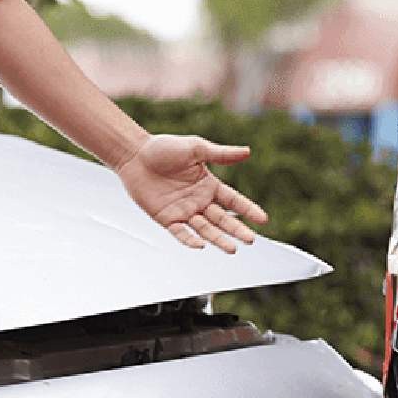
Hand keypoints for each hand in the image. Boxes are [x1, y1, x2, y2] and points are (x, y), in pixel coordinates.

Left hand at [114, 134, 267, 253]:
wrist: (134, 155)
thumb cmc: (164, 148)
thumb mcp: (196, 149)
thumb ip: (221, 154)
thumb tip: (247, 152)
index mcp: (209, 185)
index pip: (234, 201)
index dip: (248, 210)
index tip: (263, 219)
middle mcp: (199, 201)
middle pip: (223, 219)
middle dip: (237, 230)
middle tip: (250, 240)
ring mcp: (183, 211)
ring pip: (205, 229)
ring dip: (218, 239)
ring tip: (233, 249)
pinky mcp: (167, 218)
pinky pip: (180, 232)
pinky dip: (190, 240)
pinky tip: (200, 246)